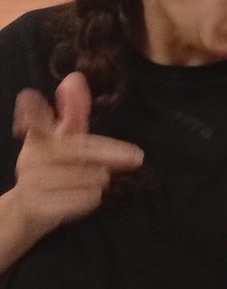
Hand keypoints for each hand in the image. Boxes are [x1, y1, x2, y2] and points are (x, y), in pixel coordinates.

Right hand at [7, 73, 143, 240]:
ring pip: (84, 177)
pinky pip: (79, 200)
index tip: (28, 96)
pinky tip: (90, 196)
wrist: (27, 211)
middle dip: (111, 154)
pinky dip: (90, 199)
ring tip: (100, 180)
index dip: (32, 111)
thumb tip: (74, 77)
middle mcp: (31, 159)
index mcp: (39, 139)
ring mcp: (31, 183)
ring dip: (99, 180)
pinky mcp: (37, 206)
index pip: (37, 123)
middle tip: (137, 157)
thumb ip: (73, 112)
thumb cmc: (50, 168)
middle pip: (79, 151)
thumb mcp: (61, 139)